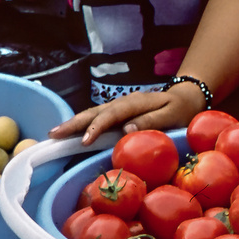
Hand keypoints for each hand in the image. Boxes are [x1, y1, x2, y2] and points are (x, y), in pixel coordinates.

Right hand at [50, 83, 205, 144]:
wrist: (186, 98)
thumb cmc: (181, 109)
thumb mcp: (173, 115)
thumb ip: (152, 121)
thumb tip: (127, 129)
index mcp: (135, 102)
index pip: (112, 114)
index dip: (96, 127)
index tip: (84, 141)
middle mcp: (123, 102)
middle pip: (95, 112)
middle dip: (73, 123)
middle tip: (53, 134)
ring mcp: (119, 107)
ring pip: (93, 114)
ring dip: (74, 123)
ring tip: (54, 134)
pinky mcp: (118, 114)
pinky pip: (98, 118)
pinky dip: (83, 125)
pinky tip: (70, 134)